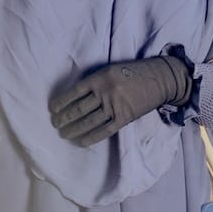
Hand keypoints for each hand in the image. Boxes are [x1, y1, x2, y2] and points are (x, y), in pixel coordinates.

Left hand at [49, 55, 192, 146]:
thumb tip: (76, 97)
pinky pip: (104, 130)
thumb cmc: (134, 73)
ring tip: (63, 133)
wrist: (160, 80)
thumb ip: (96, 81)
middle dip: (64, 117)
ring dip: (74, 129)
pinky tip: (81, 141)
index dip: (61, 101)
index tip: (52, 109)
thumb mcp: (111, 70)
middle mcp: (106, 92)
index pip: (75, 92)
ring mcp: (115, 107)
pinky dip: (91, 137)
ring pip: (89, 121)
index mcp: (101, 77)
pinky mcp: (124, 118)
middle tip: (55, 123)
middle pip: (79, 108)